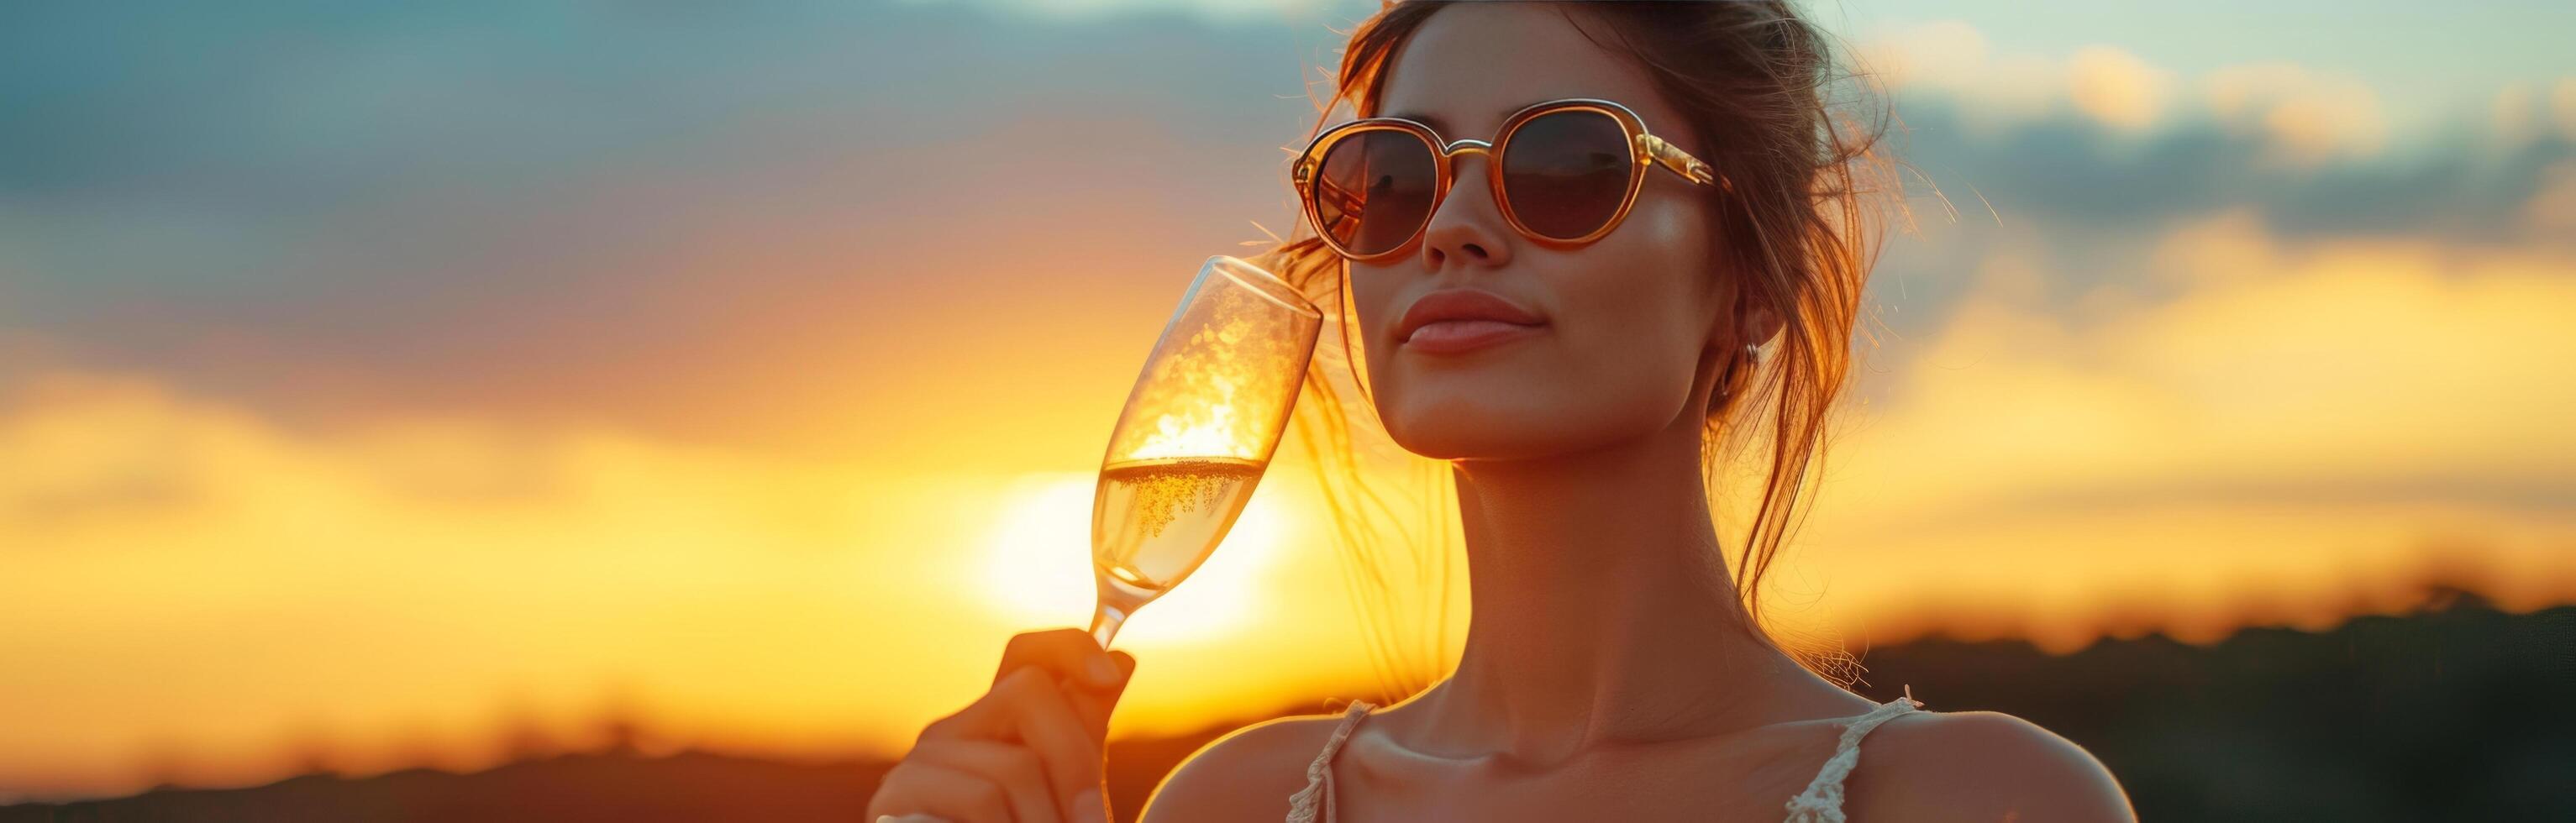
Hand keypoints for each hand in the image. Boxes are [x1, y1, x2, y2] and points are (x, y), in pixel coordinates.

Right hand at [865, 628, 1137, 822]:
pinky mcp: (899, 792)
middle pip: (1030, 690)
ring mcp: (925, 759)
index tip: (1110, 676)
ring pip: (1016, 763)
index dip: (1071, 647)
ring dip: (1051, 819)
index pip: (1028, 653)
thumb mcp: (1064, 792)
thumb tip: (1120, 660)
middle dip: (1077, 759)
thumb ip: (1084, 734)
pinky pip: (983, 797)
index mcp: (997, 726)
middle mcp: (957, 730)